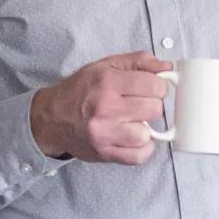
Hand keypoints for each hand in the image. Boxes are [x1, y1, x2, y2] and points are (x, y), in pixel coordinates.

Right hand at [29, 52, 172, 163]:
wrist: (50, 119)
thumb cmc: (80, 91)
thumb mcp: (106, 66)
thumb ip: (139, 62)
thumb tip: (167, 66)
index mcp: (108, 82)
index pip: (154, 85)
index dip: (159, 86)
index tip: (152, 88)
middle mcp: (105, 108)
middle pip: (154, 109)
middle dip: (153, 105)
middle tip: (141, 104)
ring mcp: (104, 133)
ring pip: (146, 134)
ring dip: (145, 128)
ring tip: (133, 122)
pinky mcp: (104, 153)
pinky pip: (138, 156)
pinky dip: (142, 149)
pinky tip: (133, 138)